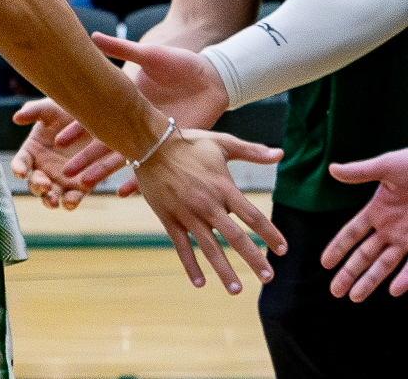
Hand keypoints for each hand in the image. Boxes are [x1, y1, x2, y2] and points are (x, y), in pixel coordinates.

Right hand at [10, 98, 94, 208]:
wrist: (95, 119)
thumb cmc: (67, 111)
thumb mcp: (51, 108)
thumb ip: (34, 111)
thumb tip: (16, 117)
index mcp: (33, 151)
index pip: (20, 163)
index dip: (18, 168)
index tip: (20, 172)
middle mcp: (43, 168)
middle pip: (34, 183)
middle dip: (37, 186)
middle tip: (44, 183)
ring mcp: (60, 179)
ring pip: (51, 196)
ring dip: (50, 200)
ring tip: (54, 200)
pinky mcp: (79, 186)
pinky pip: (72, 198)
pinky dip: (70, 202)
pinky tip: (71, 200)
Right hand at [58, 33, 230, 190]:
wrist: (212, 76)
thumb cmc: (179, 62)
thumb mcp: (149, 55)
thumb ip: (122, 48)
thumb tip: (92, 35)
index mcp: (126, 100)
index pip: (96, 116)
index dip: (77, 128)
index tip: (59, 140)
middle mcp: (135, 121)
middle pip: (104, 142)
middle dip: (83, 157)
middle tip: (65, 172)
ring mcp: (152, 135)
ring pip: (122, 157)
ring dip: (103, 171)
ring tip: (85, 185)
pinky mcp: (171, 146)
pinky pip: (152, 167)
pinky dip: (136, 180)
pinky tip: (122, 192)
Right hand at [135, 129, 285, 292]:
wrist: (149, 142)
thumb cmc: (187, 142)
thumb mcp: (222, 143)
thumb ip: (252, 151)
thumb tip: (281, 153)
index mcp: (223, 187)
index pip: (253, 216)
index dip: (270, 234)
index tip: (282, 250)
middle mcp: (208, 204)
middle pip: (236, 238)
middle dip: (254, 260)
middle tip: (269, 278)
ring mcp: (187, 213)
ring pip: (210, 248)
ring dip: (224, 271)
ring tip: (237, 290)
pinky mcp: (169, 218)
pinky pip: (182, 247)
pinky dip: (191, 266)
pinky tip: (200, 283)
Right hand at [321, 150, 407, 299]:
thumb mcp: (386, 167)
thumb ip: (360, 172)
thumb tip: (332, 169)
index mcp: (377, 211)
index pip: (351, 234)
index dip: (337, 248)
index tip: (324, 263)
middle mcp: (389, 230)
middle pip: (364, 255)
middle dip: (349, 273)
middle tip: (334, 292)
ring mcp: (407, 239)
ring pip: (385, 266)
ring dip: (370, 281)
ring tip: (354, 298)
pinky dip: (405, 279)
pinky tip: (393, 290)